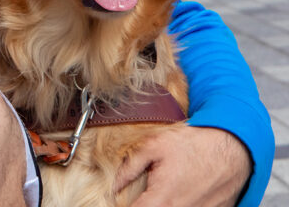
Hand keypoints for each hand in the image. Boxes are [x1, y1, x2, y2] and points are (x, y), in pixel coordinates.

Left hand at [115, 126, 251, 206]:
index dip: (121, 206)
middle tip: (144, 194)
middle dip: (145, 203)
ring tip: (163, 191)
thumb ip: (129, 167)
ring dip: (163, 203)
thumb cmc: (194, 145)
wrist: (232, 148)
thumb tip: (113, 185)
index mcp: (162, 200)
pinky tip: (179, 194)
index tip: (118, 201)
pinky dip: (180, 204)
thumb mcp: (154, 146)